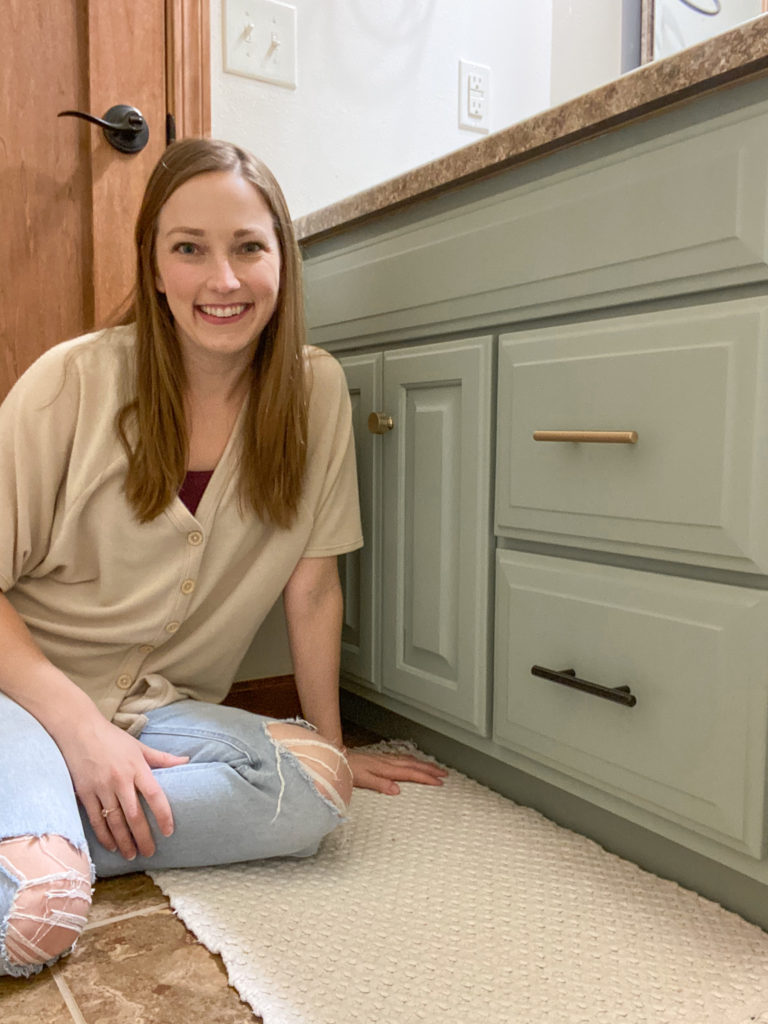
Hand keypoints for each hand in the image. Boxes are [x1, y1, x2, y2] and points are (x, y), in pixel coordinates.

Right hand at [56, 713, 188, 859]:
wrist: (78, 730)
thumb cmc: (112, 738)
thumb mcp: (139, 746)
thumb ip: (161, 758)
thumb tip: (186, 760)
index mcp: (137, 767)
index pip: (155, 795)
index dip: (163, 815)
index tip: (168, 831)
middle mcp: (120, 779)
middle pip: (134, 815)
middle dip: (143, 837)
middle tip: (150, 853)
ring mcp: (101, 787)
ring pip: (115, 821)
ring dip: (124, 841)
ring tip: (132, 855)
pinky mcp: (85, 793)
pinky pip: (95, 819)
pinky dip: (104, 835)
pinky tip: (111, 846)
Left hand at [347, 749, 447, 794]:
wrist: (336, 759)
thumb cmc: (348, 771)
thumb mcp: (362, 780)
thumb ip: (380, 784)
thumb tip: (397, 790)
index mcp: (386, 769)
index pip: (410, 773)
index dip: (426, 778)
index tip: (439, 782)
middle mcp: (387, 762)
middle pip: (414, 765)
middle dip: (430, 769)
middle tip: (444, 774)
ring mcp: (385, 759)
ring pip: (409, 760)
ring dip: (424, 764)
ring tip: (435, 768)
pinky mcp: (381, 758)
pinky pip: (402, 758)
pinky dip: (413, 760)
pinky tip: (414, 761)